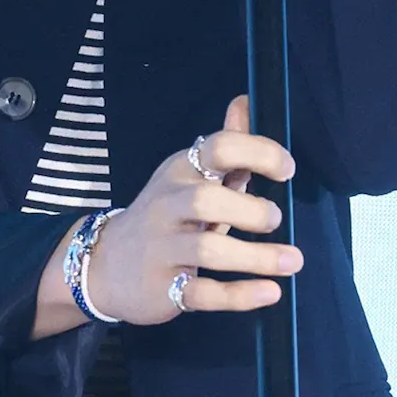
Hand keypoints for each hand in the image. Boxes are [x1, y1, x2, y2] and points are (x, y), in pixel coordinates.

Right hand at [85, 93, 301, 323]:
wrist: (103, 264)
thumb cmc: (166, 215)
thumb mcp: (189, 176)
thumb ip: (225, 146)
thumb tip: (247, 101)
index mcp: (181, 171)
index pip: (217, 149)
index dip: (258, 153)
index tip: (287, 170)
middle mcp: (169, 205)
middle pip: (207, 200)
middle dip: (249, 210)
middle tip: (275, 219)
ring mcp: (164, 248)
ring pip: (207, 249)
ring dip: (256, 257)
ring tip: (293, 261)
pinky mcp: (164, 289)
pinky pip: (203, 293)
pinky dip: (239, 295)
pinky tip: (270, 292)